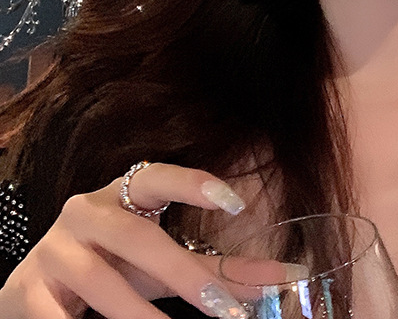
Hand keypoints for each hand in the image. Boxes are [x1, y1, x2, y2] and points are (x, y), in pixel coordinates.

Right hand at [0, 162, 250, 318]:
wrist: (35, 292)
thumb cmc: (114, 267)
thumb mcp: (164, 266)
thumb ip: (219, 270)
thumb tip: (288, 278)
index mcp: (122, 193)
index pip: (157, 175)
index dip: (194, 183)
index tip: (236, 201)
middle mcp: (85, 211)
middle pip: (136, 235)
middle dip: (181, 273)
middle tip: (222, 308)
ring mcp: (52, 249)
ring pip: (99, 279)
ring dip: (138, 314)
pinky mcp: (24, 291)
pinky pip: (56, 316)